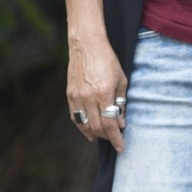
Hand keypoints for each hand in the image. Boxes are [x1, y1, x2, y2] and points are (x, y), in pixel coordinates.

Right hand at [67, 36, 127, 152]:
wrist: (86, 44)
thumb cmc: (107, 60)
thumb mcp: (121, 80)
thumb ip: (121, 103)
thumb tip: (121, 123)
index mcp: (103, 93)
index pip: (109, 124)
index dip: (116, 138)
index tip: (121, 147)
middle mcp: (88, 97)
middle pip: (97, 127)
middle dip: (107, 136)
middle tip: (116, 138)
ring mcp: (77, 96)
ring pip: (84, 124)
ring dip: (95, 133)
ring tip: (104, 135)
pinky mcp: (70, 94)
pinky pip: (75, 117)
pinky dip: (82, 126)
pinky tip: (89, 131)